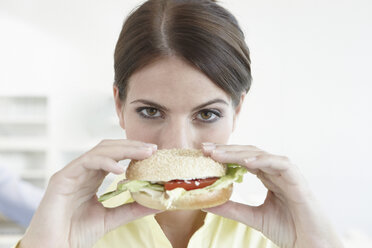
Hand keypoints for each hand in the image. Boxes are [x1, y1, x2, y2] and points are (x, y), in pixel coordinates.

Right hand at [20, 139, 160, 247]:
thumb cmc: (76, 233)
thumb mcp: (112, 218)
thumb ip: (132, 209)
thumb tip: (158, 204)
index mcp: (92, 177)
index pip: (115, 156)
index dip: (133, 151)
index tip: (154, 152)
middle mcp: (82, 171)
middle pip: (109, 148)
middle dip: (132, 146)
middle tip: (153, 148)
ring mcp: (72, 172)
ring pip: (99, 151)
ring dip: (123, 149)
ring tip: (144, 153)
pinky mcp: (62, 178)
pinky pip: (86, 162)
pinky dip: (105, 162)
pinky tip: (120, 170)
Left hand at [202, 143, 342, 247]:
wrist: (311, 245)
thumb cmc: (288, 229)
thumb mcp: (253, 216)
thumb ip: (232, 208)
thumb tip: (207, 203)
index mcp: (267, 176)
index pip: (242, 159)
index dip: (224, 154)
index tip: (204, 152)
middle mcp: (276, 171)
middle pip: (248, 153)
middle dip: (226, 149)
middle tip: (205, 148)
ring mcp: (287, 174)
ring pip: (261, 155)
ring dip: (238, 153)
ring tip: (218, 154)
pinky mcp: (298, 180)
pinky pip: (281, 164)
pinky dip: (264, 161)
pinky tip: (247, 162)